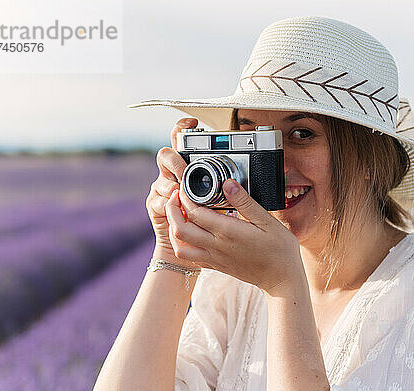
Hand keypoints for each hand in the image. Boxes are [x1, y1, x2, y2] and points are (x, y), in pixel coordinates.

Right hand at [145, 117, 225, 262]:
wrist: (204, 245)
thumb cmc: (220, 220)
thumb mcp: (232, 198)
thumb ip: (237, 183)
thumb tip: (257, 166)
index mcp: (192, 166)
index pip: (183, 141)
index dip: (183, 128)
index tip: (192, 121)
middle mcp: (175, 174)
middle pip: (166, 156)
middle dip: (175, 161)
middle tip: (185, 170)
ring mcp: (163, 189)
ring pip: (161, 179)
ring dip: (170, 184)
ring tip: (180, 191)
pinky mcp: (157, 206)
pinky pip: (157, 202)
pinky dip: (165, 204)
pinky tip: (174, 206)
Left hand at [164, 178, 304, 295]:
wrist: (281, 279)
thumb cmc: (279, 249)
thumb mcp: (267, 220)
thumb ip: (245, 202)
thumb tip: (227, 183)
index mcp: (228, 232)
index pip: (195, 212)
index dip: (185, 197)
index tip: (185, 185)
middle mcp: (216, 246)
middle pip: (180, 229)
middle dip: (173, 210)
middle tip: (178, 196)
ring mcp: (214, 258)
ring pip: (180, 246)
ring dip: (174, 228)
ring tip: (180, 214)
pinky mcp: (215, 266)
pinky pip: (189, 257)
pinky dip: (182, 243)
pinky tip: (191, 231)